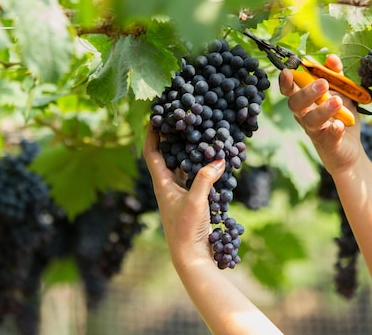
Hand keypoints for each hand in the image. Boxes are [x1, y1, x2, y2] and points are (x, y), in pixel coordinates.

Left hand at [143, 122, 224, 266]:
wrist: (190, 256)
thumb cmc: (186, 229)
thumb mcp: (196, 201)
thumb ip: (206, 178)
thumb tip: (219, 159)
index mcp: (161, 183)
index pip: (151, 152)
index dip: (152, 133)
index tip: (155, 115)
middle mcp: (167, 186)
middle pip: (166, 155)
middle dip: (172, 137)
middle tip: (181, 119)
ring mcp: (179, 193)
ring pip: (182, 165)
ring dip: (188, 151)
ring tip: (198, 133)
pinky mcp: (191, 201)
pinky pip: (194, 177)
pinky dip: (201, 166)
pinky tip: (214, 161)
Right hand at [278, 54, 364, 174]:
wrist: (351, 149)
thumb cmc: (340, 117)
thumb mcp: (341, 92)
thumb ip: (336, 75)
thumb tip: (331, 58)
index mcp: (305, 102)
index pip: (290, 91)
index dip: (286, 82)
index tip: (287, 72)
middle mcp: (304, 116)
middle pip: (296, 104)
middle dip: (307, 92)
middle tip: (323, 83)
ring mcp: (315, 131)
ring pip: (311, 120)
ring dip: (323, 110)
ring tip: (337, 101)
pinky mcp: (328, 144)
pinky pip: (328, 137)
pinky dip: (333, 130)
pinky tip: (339, 125)